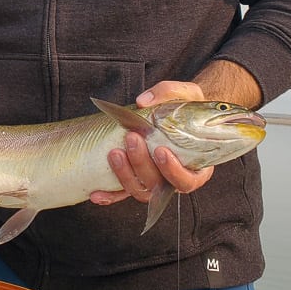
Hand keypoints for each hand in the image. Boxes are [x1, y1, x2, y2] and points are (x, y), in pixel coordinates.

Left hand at [89, 81, 214, 206]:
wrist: (179, 113)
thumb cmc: (188, 107)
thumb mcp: (187, 94)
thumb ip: (169, 93)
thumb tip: (142, 101)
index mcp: (195, 166)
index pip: (188, 180)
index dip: (174, 171)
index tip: (161, 151)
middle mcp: (174, 179)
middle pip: (158, 184)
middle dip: (142, 163)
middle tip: (132, 138)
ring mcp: (154, 182)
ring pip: (140, 191)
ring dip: (125, 175)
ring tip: (114, 153)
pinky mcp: (136, 180)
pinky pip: (122, 193)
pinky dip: (110, 196)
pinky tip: (95, 193)